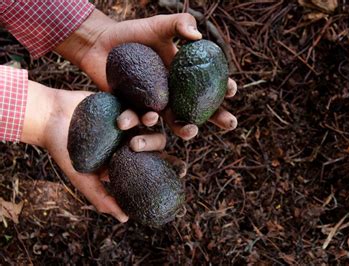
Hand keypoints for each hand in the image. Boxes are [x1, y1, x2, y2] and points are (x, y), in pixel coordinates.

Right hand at [20, 81, 166, 221]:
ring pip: (149, 122)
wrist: (49, 117)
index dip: (171, 166)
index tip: (182, 172)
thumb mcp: (82, 177)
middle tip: (138, 145)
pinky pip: (138, 104)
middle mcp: (129, 139)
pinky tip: (137, 114)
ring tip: (133, 125)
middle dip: (155, 144)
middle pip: (156, 142)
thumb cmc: (64, 150)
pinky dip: (139, 110)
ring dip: (148, 124)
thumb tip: (124, 219)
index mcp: (126, 157)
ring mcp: (128, 120)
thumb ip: (101, 196)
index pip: (154, 163)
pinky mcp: (122, 101)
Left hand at [55, 9, 237, 140]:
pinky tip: (143, 120)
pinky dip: (141, 123)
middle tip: (230, 123)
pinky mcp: (134, 111)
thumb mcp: (158, 25)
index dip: (225, 89)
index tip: (232, 90)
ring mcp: (155, 105)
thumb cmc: (133, 33)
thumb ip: (179, 23)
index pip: (211, 84)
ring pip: (174, 123)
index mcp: (184, 76)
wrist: (100, 44)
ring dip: (185, 130)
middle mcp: (174, 94)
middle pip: (201, 110)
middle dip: (218, 118)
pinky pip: (140, 122)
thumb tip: (198, 36)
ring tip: (188, 130)